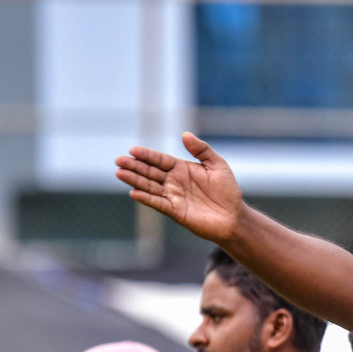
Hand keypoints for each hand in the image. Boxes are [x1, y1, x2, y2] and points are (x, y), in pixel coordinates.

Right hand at [115, 133, 244, 242]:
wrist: (234, 217)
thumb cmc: (227, 190)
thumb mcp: (217, 165)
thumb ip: (202, 150)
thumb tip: (184, 134)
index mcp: (181, 168)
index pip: (159, 160)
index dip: (146, 155)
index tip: (133, 150)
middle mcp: (174, 181)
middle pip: (150, 172)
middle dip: (134, 166)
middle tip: (118, 160)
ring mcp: (173, 196)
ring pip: (149, 186)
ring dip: (134, 180)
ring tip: (119, 173)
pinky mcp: (175, 211)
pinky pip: (157, 203)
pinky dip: (146, 198)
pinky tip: (133, 192)